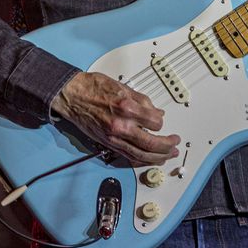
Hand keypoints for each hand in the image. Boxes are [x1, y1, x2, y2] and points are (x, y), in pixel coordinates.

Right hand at [51, 71, 180, 165]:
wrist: (71, 95)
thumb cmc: (93, 87)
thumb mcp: (122, 87)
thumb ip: (142, 101)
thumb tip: (157, 112)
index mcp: (126, 107)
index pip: (155, 122)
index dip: (161, 122)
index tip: (161, 120)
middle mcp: (120, 125)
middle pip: (151, 143)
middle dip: (167, 145)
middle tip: (175, 143)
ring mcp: (113, 137)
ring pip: (141, 154)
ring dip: (158, 157)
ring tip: (168, 156)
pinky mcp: (107, 143)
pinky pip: (128, 156)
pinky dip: (141, 160)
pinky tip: (150, 160)